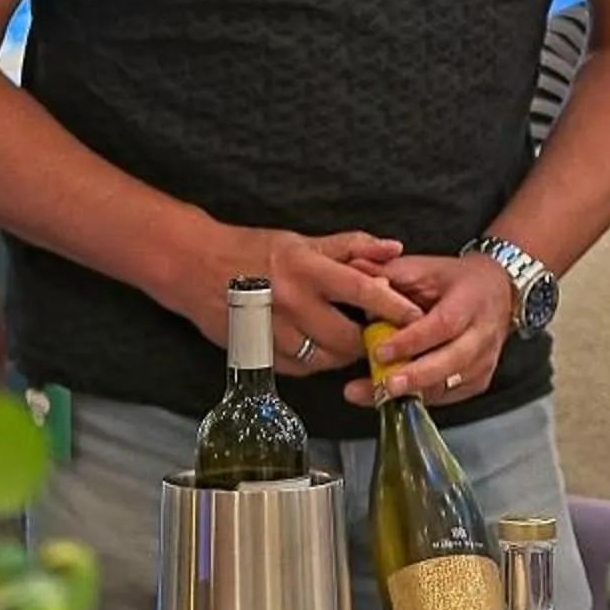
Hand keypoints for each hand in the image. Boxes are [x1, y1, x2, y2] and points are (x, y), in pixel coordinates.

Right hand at [172, 222, 419, 375]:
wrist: (195, 267)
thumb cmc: (253, 249)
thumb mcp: (302, 241)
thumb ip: (351, 247)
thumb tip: (394, 249)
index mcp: (305, 268)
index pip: (361, 290)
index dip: (392, 306)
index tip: (415, 316)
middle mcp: (291, 302)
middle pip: (347, 338)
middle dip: (368, 341)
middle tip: (379, 335)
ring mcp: (273, 332)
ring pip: (325, 359)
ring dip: (342, 355)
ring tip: (348, 341)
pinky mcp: (259, 354)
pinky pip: (300, 369)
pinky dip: (314, 362)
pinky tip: (315, 347)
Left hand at [345, 252, 511, 408]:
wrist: (498, 291)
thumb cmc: (456, 280)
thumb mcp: (425, 267)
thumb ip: (390, 273)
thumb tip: (355, 271)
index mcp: (470, 301)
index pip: (442, 325)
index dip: (411, 340)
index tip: (380, 351)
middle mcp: (483, 334)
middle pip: (453, 361)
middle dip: (416, 376)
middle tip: (384, 386)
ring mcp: (484, 360)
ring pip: (450, 384)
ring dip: (411, 393)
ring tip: (375, 395)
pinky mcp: (479, 380)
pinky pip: (448, 395)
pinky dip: (420, 398)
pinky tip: (392, 399)